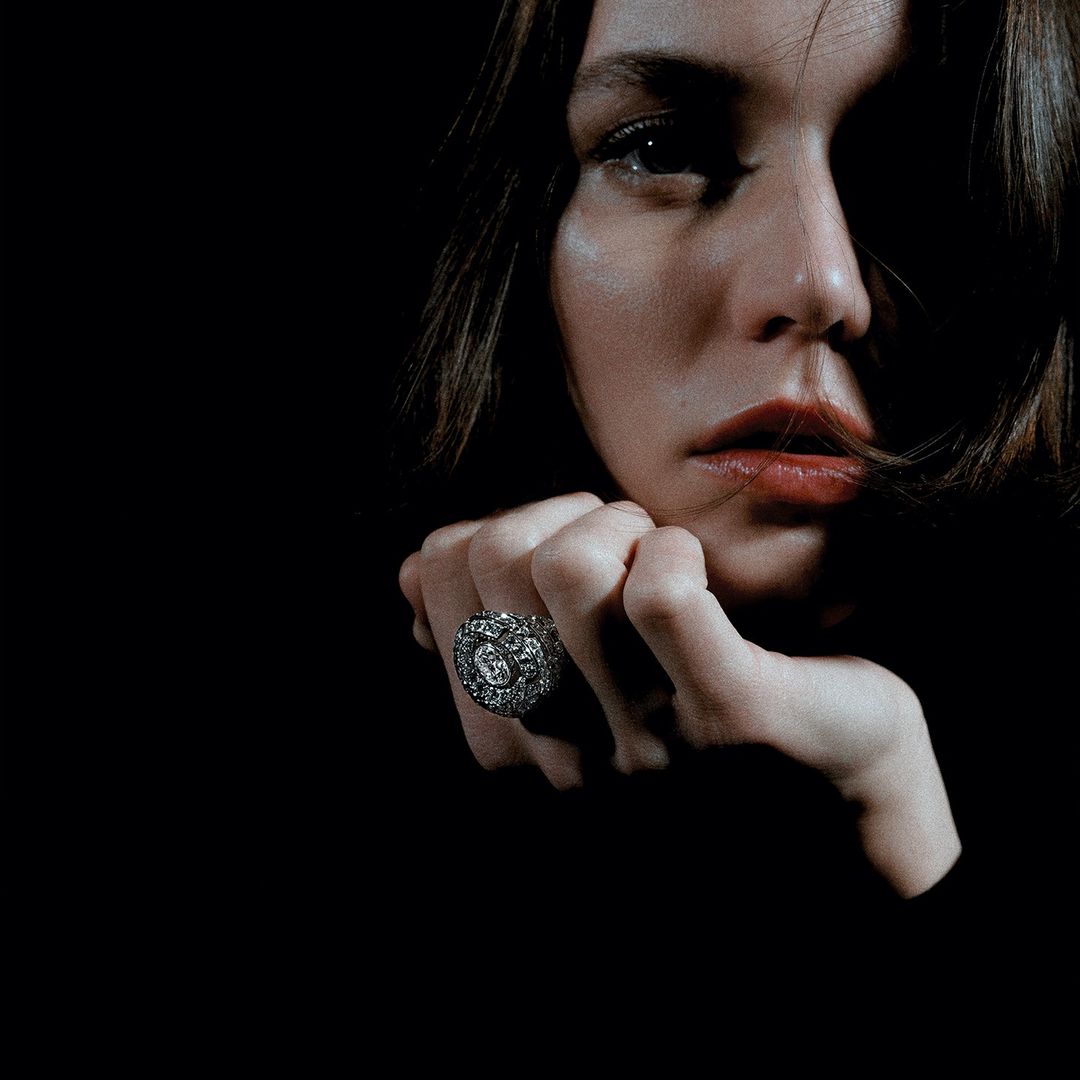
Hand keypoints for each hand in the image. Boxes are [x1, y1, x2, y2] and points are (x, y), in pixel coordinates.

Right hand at [399, 492, 960, 895]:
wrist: (834, 778)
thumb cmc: (693, 695)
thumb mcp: (575, 662)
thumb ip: (493, 622)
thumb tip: (413, 575)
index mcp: (508, 729)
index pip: (442, 568)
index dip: (509, 524)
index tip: (573, 556)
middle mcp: (558, 748)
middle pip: (500, 558)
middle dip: (569, 513)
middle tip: (628, 548)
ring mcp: (642, 740)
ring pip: (570, 568)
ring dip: (627, 527)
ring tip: (665, 562)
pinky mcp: (728, 719)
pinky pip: (661, 597)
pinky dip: (677, 551)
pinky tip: (704, 577)